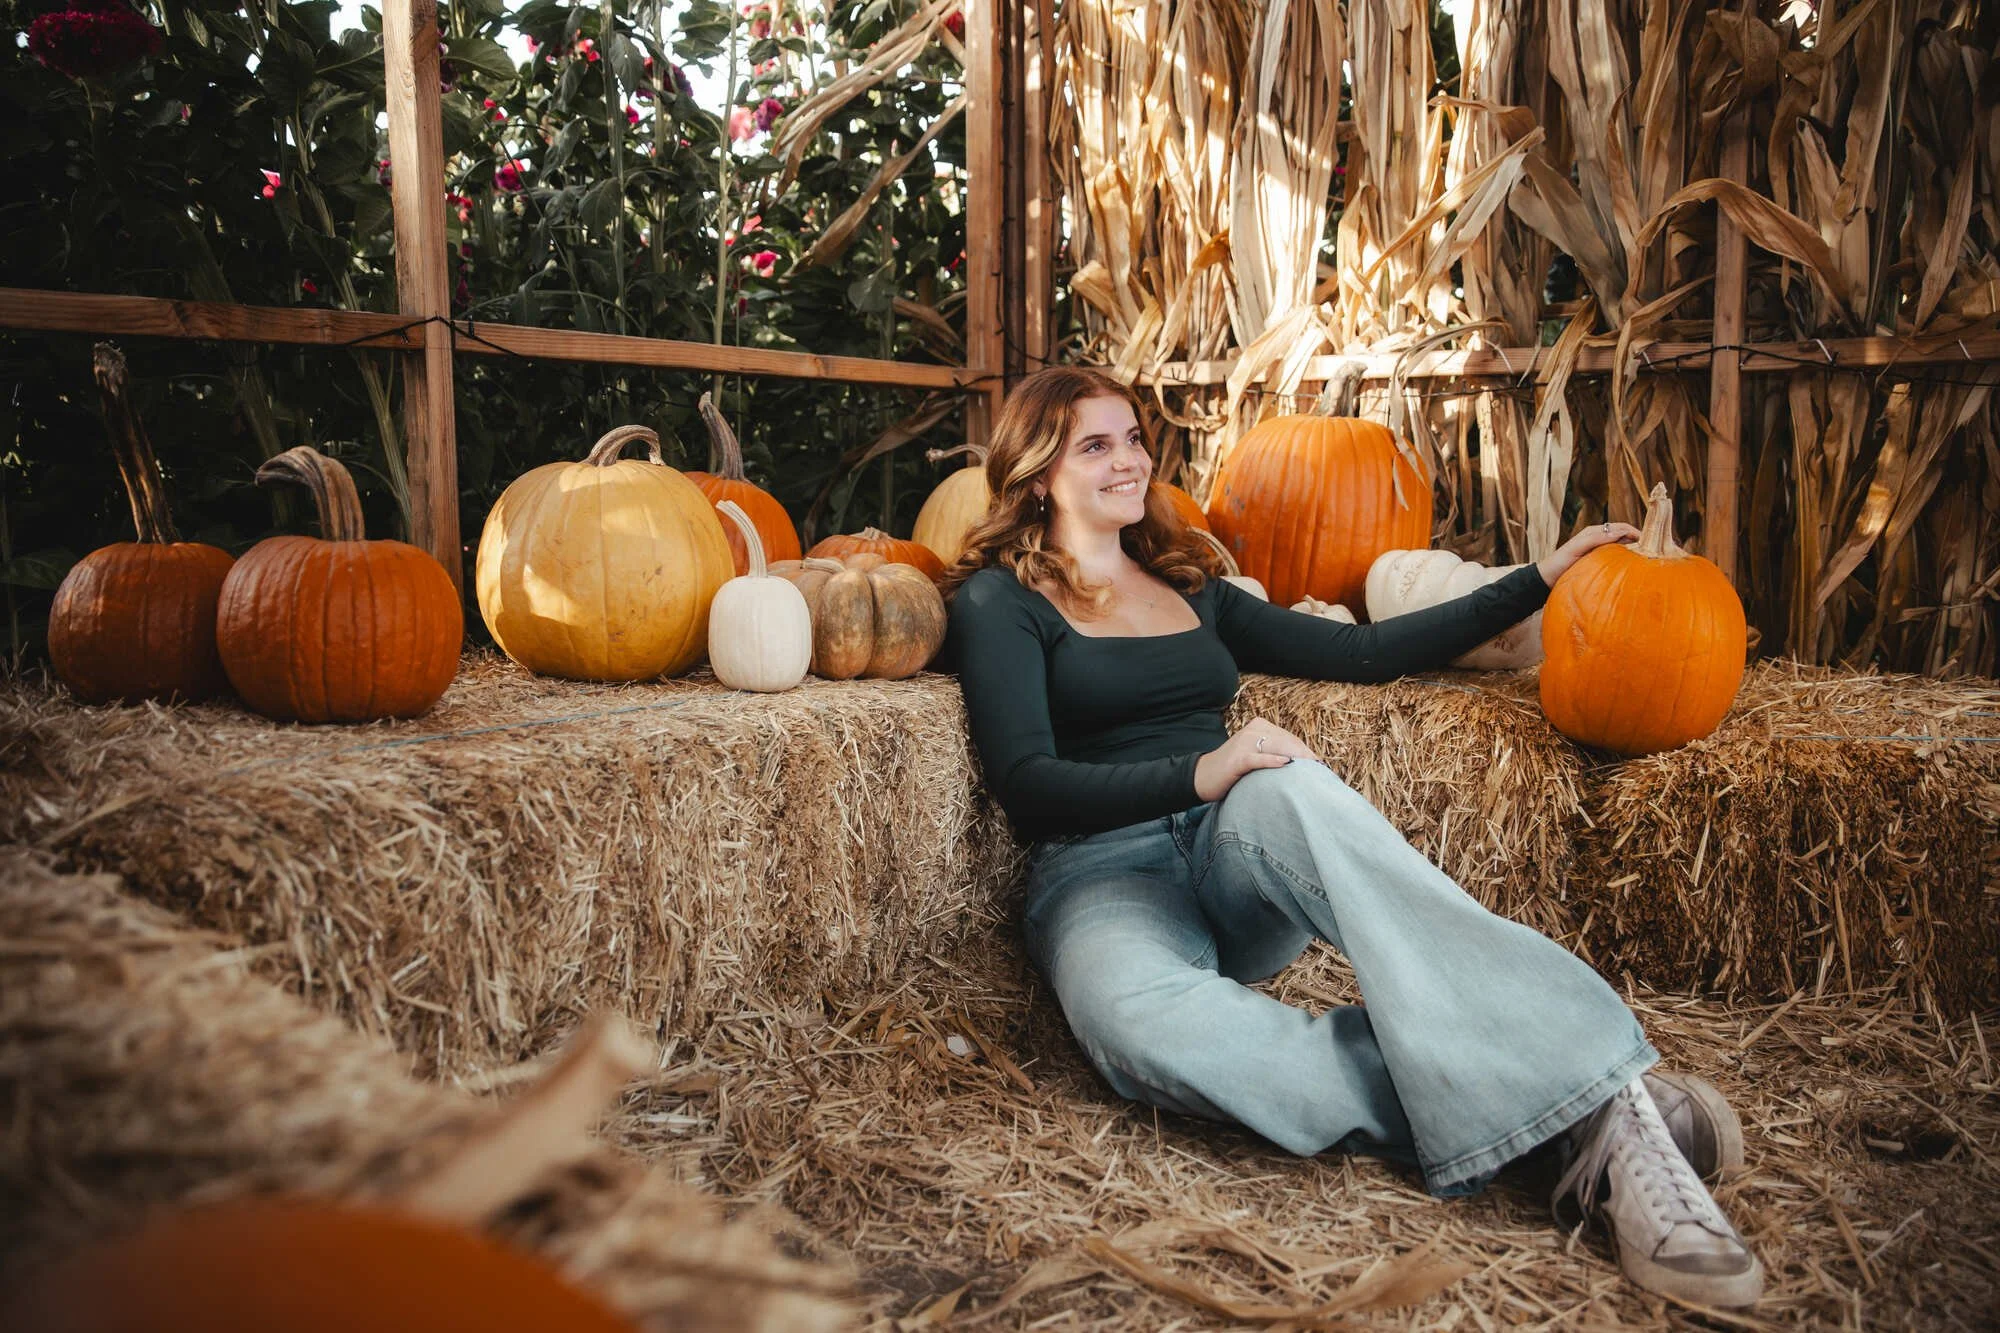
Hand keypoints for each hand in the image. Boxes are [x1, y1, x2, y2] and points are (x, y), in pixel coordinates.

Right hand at [1194, 718, 1316, 802]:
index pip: (1289, 738)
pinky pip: (1258, 758)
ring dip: (1296, 757)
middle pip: (1286, 741)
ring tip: (1312, 768)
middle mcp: (1253, 731)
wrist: (1202, 776)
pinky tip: (1286, 764)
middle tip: (1321, 769)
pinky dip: (1272, 761)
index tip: (1320, 764)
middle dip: (1305, 755)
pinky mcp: (1237, 758)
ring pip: (1276, 747)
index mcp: (1259, 727)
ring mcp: (1244, 743)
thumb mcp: (1255, 756)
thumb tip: (1301, 764)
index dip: (1306, 751)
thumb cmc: (1232, 770)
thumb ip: (1274, 753)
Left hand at [1537, 520, 1641, 585]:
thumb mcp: (1576, 548)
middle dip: (1638, 541)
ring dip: (1633, 550)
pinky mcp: (1598, 563)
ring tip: (1647, 559)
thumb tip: (1618, 532)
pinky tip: (1632, 568)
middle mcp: (1598, 539)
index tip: (1649, 540)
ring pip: (1621, 547)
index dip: (1635, 531)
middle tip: (1653, 550)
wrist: (1546, 578)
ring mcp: (1599, 552)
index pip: (1621, 527)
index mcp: (1594, 532)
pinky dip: (1625, 560)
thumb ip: (1595, 539)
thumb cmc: (1559, 562)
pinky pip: (1615, 559)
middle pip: (1624, 536)